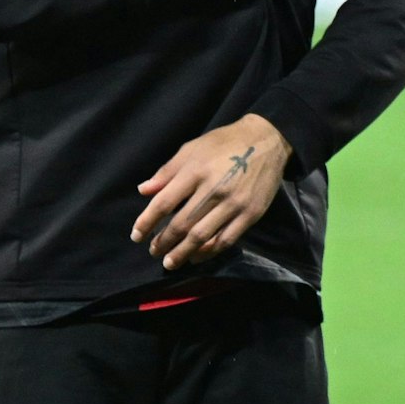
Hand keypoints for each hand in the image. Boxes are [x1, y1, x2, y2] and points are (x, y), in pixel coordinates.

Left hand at [132, 114, 293, 269]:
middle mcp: (214, 189)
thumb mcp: (192, 148)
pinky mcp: (251, 214)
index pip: (163, 203)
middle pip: (181, 225)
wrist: (268, 140)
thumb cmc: (224, 143)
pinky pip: (226, 240)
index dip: (146, 222)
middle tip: (154, 252)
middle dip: (163, 242)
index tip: (136, 236)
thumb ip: (167, 172)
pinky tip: (197, 256)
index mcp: (195, 170)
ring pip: (202, 237)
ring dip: (182, 253)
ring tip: (170, 262)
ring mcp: (234, 203)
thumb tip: (143, 191)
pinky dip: (209, 252)